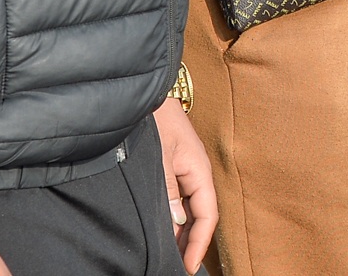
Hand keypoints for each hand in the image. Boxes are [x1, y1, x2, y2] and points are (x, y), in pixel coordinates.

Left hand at [155, 96, 216, 270]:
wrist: (140, 90)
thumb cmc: (153, 118)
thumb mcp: (160, 155)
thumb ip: (167, 190)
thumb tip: (176, 223)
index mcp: (198, 169)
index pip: (207, 214)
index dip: (198, 243)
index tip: (185, 266)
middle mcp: (193, 171)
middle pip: (198, 214)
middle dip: (190, 242)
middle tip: (174, 265)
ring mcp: (181, 168)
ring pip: (186, 207)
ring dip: (179, 230)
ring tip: (166, 253)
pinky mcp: (167, 165)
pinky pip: (174, 198)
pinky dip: (169, 216)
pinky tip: (158, 226)